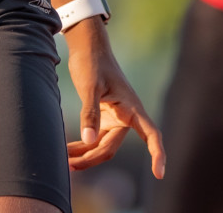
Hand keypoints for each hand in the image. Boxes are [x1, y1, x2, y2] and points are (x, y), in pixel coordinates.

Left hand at [64, 19, 164, 176]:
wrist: (87, 48)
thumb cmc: (93, 62)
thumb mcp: (90, 86)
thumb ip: (90, 112)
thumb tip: (88, 139)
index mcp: (132, 108)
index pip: (151, 135)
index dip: (157, 154)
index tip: (159, 174)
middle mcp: (126, 116)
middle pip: (110, 147)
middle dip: (91, 159)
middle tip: (68, 166)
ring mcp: (114, 119)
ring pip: (100, 145)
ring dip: (83, 154)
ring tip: (63, 162)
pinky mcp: (103, 118)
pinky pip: (93, 138)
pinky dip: (81, 145)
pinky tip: (67, 152)